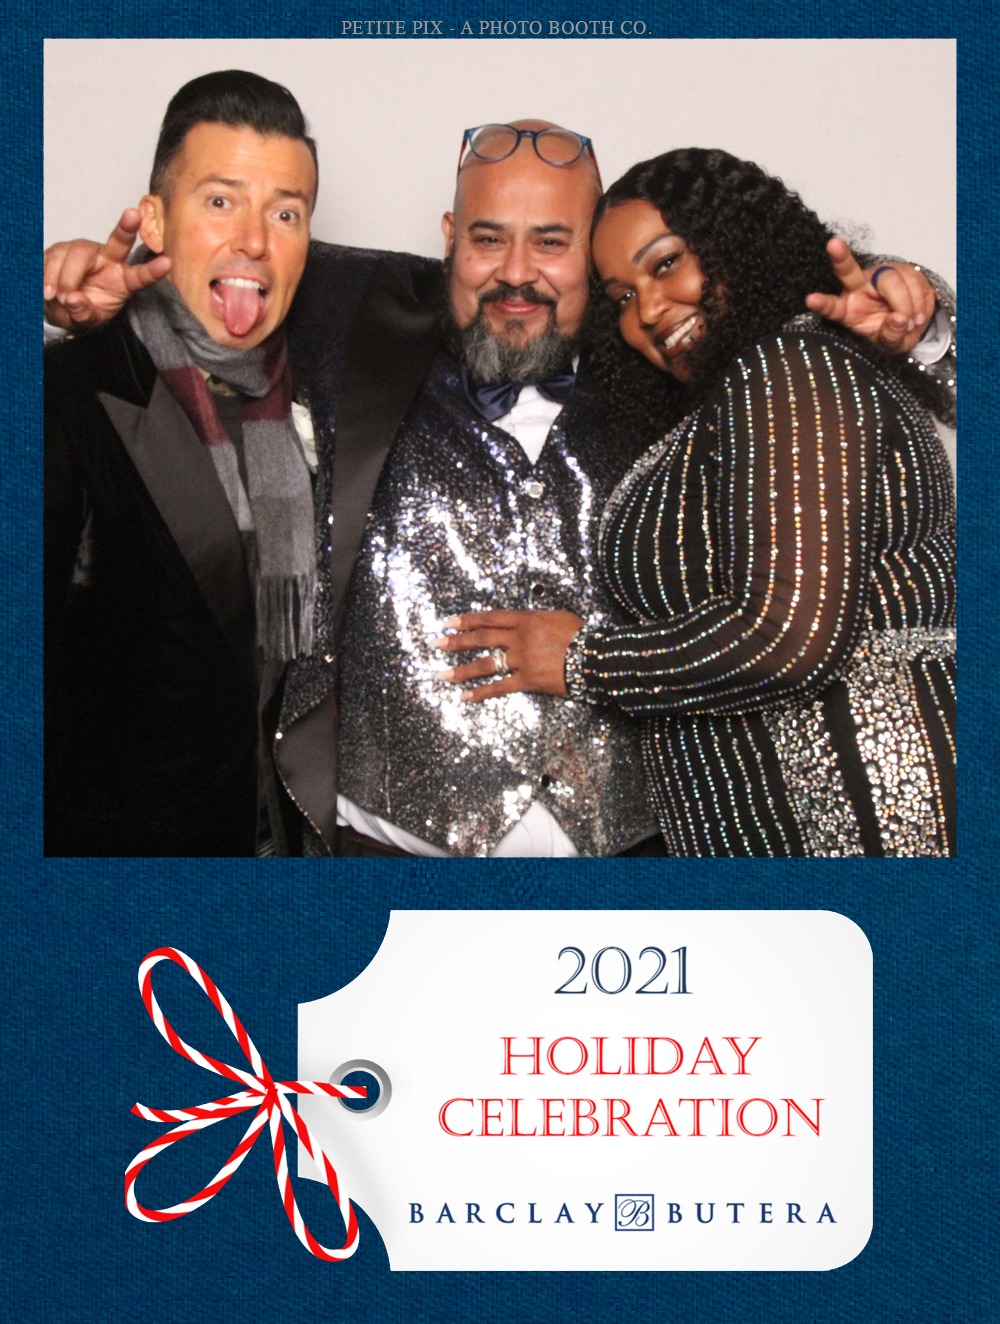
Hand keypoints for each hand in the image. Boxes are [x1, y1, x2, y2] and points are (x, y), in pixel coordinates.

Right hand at [43, 208, 170, 330]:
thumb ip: (83, 313)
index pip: (141, 275)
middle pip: (118, 242)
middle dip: (127, 227)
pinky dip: (46, 275)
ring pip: (75, 254)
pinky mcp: (62, 250)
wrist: (58, 307)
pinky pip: (52, 257)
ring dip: (64, 278)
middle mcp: (108, 260)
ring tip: (55, 297)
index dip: (153, 270)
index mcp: (123, 280)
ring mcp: (85, 252)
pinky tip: (46, 290)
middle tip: (132, 215)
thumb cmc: (82, 311)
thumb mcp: (87, 320)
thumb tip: (73, 299)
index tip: (167, 263)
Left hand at [433, 609, 582, 701]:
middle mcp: (519, 638)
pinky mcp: (527, 680)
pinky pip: (499, 687)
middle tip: (436, 644)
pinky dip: (480, 693)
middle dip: (456, 642)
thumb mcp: (556, 617)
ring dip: (461, 670)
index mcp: (526, 619)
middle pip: (481, 638)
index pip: (490, 617)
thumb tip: (521, 622)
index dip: (468, 620)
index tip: (449, 623)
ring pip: (485, 664)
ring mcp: (522, 659)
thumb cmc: (581, 635)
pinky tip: (465, 697)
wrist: (596, 657)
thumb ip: (535, 620)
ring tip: (442, 675)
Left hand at [805, 237, 935, 354]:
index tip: (811, 300)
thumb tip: (900, 319)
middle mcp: (858, 287)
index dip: (823, 304)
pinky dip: (922, 302)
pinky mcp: (901, 269)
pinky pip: (915, 281)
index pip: (832, 307)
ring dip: (909, 306)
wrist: (912, 323)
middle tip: (832, 245)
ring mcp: (879, 275)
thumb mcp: (889, 346)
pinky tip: (919, 313)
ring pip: (893, 282)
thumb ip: (891, 336)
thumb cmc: (889, 334)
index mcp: (847, 310)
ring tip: (913, 323)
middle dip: (841, 259)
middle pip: (851, 272)